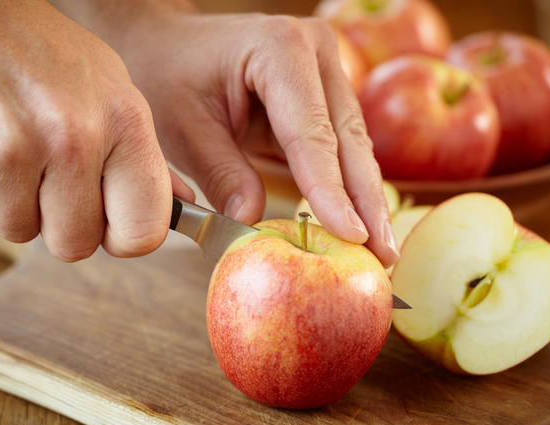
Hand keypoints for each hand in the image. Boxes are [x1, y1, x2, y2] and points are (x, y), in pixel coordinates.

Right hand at [0, 0, 193, 259]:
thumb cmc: (35, 48)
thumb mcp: (109, 86)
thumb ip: (142, 154)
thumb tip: (179, 204)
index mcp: (124, 121)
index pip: (144, 232)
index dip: (121, 237)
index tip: (107, 222)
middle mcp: (74, 137)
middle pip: (75, 246)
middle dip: (58, 222)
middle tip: (46, 178)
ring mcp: (14, 148)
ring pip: (19, 232)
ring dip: (10, 201)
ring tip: (8, 145)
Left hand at [101, 11, 399, 266]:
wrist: (166, 46)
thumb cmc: (168, 77)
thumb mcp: (183, 128)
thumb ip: (220, 173)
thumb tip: (253, 220)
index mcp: (279, 47)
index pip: (312, 132)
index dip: (331, 189)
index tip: (351, 235)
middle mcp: (315, 50)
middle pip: (349, 137)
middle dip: (366, 201)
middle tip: (383, 254)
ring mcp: (325, 68)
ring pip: (354, 143)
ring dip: (365, 198)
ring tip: (380, 249)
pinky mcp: (324, 92)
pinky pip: (342, 143)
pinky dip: (349, 184)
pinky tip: (359, 223)